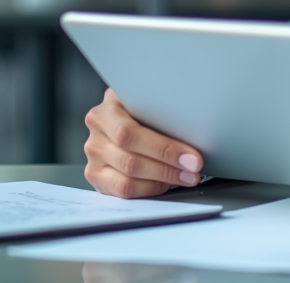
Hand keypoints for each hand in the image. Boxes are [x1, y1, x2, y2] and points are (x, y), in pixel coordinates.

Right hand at [84, 88, 202, 197]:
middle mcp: (96, 134)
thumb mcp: (148, 99)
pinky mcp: (97, 177)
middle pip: (131, 161)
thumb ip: (162, 110)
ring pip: (128, 179)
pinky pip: (124, 191)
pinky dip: (150, 189)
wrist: (120, 114)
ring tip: (186, 177)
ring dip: (163, 180)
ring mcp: (94, 158)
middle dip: (168, 167)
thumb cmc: (140, 107)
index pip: (129, 134)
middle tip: (194, 169)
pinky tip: (167, 182)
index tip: (192, 156)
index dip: (163, 148)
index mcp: (106, 110)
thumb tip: (195, 131)